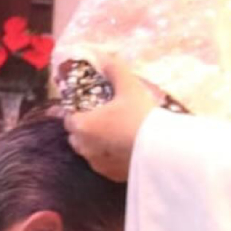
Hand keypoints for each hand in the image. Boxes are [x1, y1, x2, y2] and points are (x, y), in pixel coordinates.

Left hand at [64, 54, 155, 181]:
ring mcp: (98, 164)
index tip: (89, 106)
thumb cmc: (141, 117)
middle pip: (75, 136)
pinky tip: (123, 150)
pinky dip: (108, 157)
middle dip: (83, 128)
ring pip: (88, 152)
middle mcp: (85, 147)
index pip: (67, 118)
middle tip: (103, 119)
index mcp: (83, 125)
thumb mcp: (129, 87)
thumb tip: (102, 55)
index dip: (76, 111)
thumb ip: (114, 69)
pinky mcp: (112, 175)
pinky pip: (104, 164)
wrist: (163, 151)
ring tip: (114, 135)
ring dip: (95, 143)